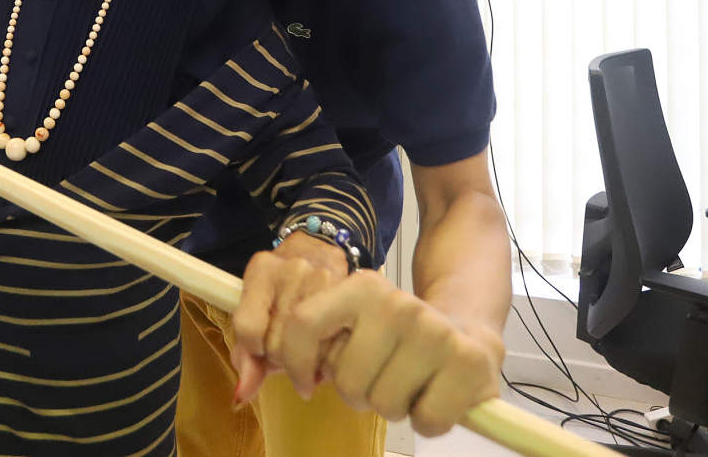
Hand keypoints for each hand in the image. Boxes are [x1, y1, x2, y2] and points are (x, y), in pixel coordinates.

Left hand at [229, 234, 347, 402]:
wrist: (324, 251)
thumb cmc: (283, 290)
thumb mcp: (257, 311)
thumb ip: (246, 355)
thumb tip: (243, 394)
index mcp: (262, 271)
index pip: (249, 329)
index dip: (255, 349)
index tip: (263, 348)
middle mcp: (292, 269)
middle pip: (280, 344)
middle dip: (284, 356)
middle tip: (293, 346)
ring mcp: (325, 277)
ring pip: (311, 348)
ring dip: (311, 359)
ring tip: (314, 345)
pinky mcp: (353, 289)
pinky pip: (339, 344)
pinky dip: (333, 356)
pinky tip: (333, 345)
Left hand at [258, 271, 504, 436]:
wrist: (467, 328)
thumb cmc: (391, 338)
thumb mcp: (345, 328)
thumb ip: (290, 354)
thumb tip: (240, 390)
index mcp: (360, 286)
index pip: (302, 326)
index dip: (296, 365)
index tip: (306, 384)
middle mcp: (397, 304)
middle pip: (346, 382)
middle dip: (358, 393)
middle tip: (378, 376)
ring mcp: (434, 331)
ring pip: (384, 404)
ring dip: (393, 406)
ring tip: (408, 382)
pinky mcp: (468, 362)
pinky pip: (426, 420)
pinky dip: (428, 420)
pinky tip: (435, 394)